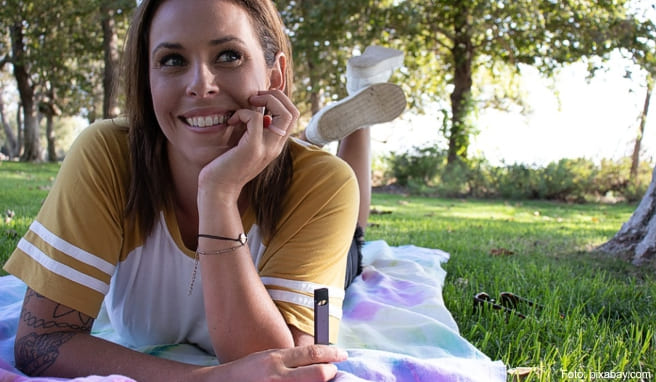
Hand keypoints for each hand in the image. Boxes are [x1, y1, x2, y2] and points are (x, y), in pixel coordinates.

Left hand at [197, 89, 297, 201]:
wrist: (218, 189)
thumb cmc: (226, 165)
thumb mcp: (245, 144)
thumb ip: (255, 130)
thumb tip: (258, 109)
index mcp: (275, 144)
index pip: (292, 116)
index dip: (280, 100)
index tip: (259, 99)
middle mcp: (276, 146)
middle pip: (293, 112)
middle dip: (276, 96)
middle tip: (255, 97)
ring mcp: (267, 148)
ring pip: (283, 113)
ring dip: (265, 100)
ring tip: (248, 103)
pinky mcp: (253, 148)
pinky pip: (256, 118)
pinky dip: (243, 112)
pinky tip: (232, 121)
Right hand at [215, 345, 346, 381]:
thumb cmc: (248, 371)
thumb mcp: (269, 357)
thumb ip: (291, 359)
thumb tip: (317, 359)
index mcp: (277, 358)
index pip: (312, 353)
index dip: (331, 354)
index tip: (342, 354)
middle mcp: (278, 375)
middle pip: (318, 373)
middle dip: (331, 372)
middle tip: (334, 371)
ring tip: (324, 381)